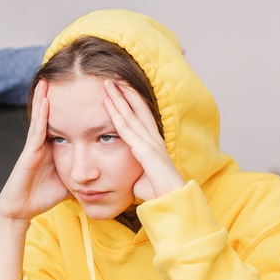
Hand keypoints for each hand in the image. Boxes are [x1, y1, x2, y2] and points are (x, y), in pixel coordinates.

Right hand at [0, 80, 69, 223]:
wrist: (21, 210)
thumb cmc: (42, 196)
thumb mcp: (70, 180)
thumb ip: (82, 170)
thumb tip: (101, 168)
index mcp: (53, 147)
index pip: (65, 122)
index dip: (72, 107)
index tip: (82, 92)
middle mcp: (43, 143)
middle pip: (51, 114)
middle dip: (56, 96)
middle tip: (64, 75)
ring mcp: (34, 146)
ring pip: (41, 117)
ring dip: (44, 98)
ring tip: (48, 79)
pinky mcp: (29, 153)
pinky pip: (37, 131)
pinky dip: (41, 116)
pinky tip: (46, 101)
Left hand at [103, 79, 184, 200]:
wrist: (172, 202)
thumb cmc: (157, 192)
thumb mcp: (142, 177)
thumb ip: (134, 170)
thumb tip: (123, 175)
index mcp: (153, 143)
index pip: (141, 115)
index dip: (131, 100)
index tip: (120, 89)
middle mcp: (152, 138)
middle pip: (136, 108)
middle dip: (124, 92)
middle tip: (112, 77)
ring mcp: (149, 142)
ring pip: (130, 114)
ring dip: (118, 97)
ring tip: (107, 83)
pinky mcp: (144, 150)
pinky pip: (126, 129)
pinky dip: (116, 114)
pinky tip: (108, 103)